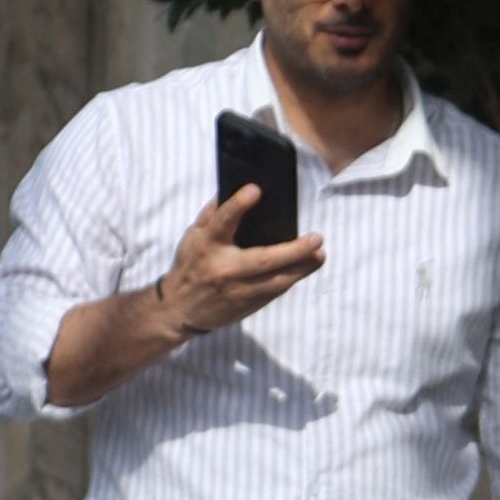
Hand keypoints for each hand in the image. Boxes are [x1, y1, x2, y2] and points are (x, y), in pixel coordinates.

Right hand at [152, 189, 322, 339]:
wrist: (180, 309)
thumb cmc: (190, 265)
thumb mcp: (193, 237)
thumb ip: (212, 215)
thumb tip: (233, 190)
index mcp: (207, 246)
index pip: (222, 222)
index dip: (238, 205)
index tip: (255, 189)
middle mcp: (224, 269)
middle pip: (263, 260)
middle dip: (293, 250)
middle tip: (316, 239)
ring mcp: (237, 290)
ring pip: (276, 281)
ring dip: (301, 268)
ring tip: (319, 255)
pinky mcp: (246, 306)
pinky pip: (274, 292)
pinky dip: (291, 279)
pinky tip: (306, 267)